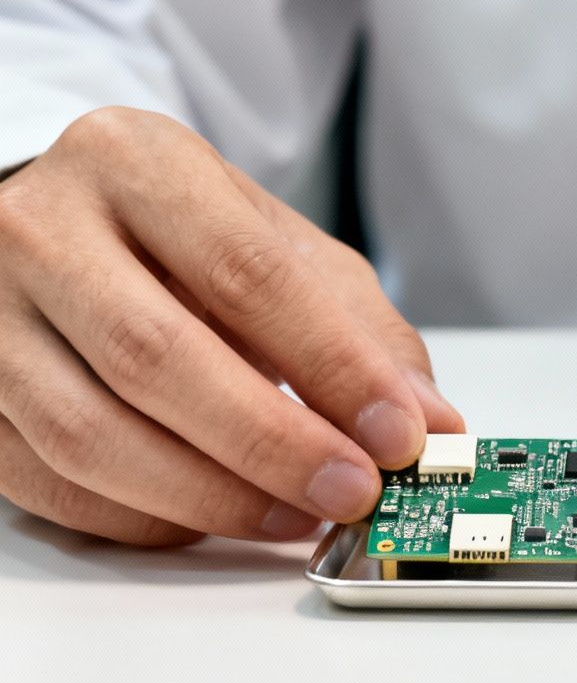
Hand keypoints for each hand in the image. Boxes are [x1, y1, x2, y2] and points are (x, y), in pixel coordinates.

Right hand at [0, 107, 463, 544]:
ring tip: (297, 516)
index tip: (400, 434)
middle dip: (271, 444)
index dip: (333, 366)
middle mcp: (39, 228)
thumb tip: (431, 422)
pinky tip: (213, 520)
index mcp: (133, 163)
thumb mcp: (279, 244)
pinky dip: (142, 518)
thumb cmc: (180, 235)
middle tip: (352, 491)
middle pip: (156, 357)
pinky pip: (50, 481)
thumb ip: (360, 329)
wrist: (57, 215)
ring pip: (89, 434)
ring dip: (211, 496)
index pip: (245, 274)